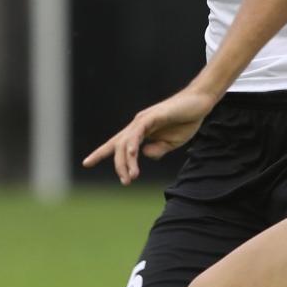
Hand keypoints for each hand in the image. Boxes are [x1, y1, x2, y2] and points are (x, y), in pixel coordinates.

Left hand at [81, 87, 215, 184]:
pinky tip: (132, 155)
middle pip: (118, 146)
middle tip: (126, 182)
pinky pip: (137, 132)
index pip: (116, 143)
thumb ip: (157, 150)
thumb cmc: (186, 121)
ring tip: (131, 177)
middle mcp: (137, 125)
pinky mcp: (152, 116)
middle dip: (119, 166)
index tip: (86, 163)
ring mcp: (143, 120)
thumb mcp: (171, 143)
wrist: (200, 104)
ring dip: (127, 161)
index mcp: (140, 132)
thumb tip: (143, 156)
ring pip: (126, 142)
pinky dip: (132, 145)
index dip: (101, 153)